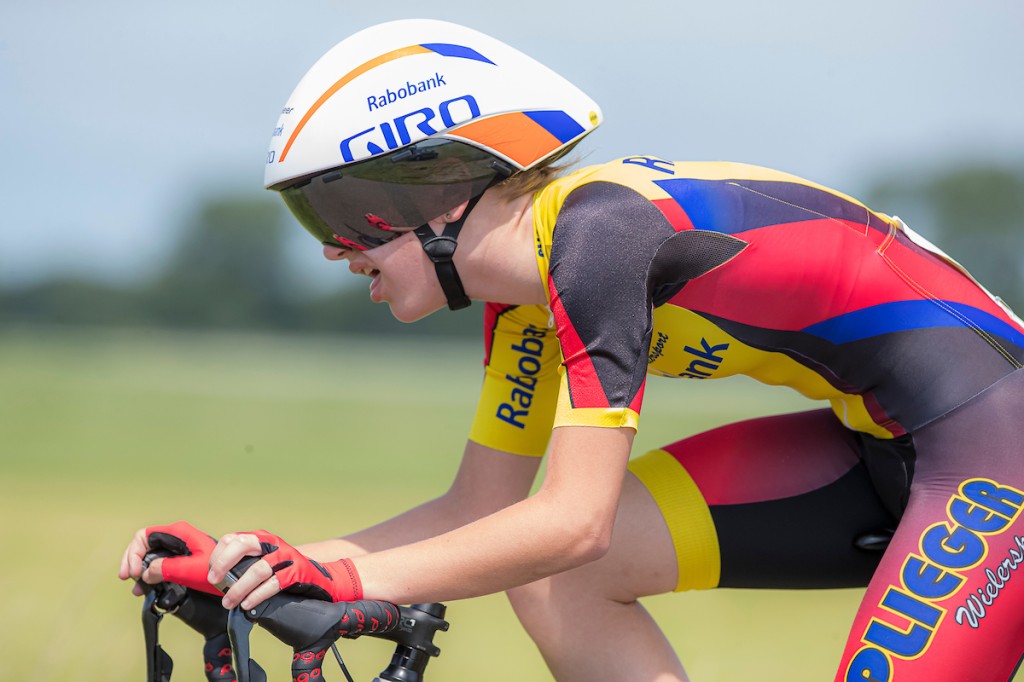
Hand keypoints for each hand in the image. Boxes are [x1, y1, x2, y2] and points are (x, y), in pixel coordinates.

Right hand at [118, 521, 220, 595]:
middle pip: (143, 545)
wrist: (235, 578)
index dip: (134, 553)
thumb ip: (166, 569)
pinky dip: (149, 576)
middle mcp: (176, 538)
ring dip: (139, 571)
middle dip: (132, 561)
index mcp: (178, 533)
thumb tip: (145, 573)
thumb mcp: (191, 570)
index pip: (144, 536)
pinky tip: (146, 588)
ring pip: (149, 556)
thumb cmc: (220, 570)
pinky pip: (159, 565)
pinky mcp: (180, 560)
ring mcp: (177, 549)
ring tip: (137, 589)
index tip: (134, 572)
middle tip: (127, 577)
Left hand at [208, 530, 361, 609]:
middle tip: (215, 582)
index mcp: (261, 538)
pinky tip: (248, 605)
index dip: (218, 556)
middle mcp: (273, 543)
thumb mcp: (265, 562)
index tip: (212, 574)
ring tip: (230, 602)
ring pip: (258, 569)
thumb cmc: (284, 573)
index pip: (233, 539)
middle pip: (244, 545)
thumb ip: (244, 565)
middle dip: (224, 564)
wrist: (319, 578)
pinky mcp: (297, 572)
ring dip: (239, 588)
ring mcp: (286, 556)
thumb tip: (217, 580)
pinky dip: (257, 595)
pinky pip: (273, 584)